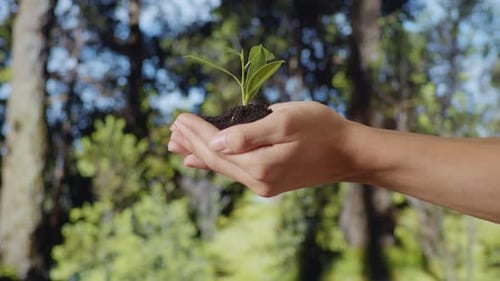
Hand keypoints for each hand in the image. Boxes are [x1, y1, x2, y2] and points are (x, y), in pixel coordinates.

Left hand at [168, 101, 364, 196]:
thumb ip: (248, 134)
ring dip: (199, 153)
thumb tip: (214, 142)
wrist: (348, 152)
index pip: (217, 148)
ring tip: (176, 145)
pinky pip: (234, 171)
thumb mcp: (284, 121)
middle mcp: (258, 181)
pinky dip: (215, 162)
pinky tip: (199, 161)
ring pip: (223, 166)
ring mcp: (263, 185)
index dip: (196, 132)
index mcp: (260, 165)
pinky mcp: (269, 182)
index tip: (178, 117)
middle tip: (170, 129)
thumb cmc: (320, 128)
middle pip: (216, 160)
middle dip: (192, 143)